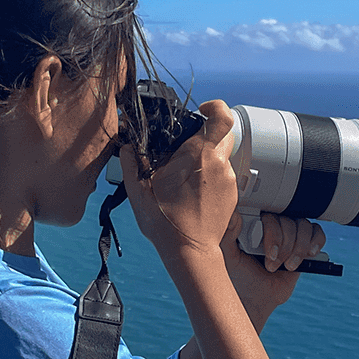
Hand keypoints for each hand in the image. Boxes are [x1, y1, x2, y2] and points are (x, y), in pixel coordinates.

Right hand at [122, 100, 238, 267]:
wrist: (189, 251)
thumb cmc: (166, 223)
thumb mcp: (140, 191)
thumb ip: (132, 163)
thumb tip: (127, 145)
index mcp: (199, 155)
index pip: (222, 117)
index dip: (215, 107)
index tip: (202, 110)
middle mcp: (218, 164)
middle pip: (222, 135)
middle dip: (206, 136)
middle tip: (186, 149)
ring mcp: (228, 180)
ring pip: (222, 156)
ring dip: (206, 160)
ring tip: (185, 178)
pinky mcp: (232, 195)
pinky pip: (223, 175)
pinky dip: (210, 178)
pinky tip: (194, 193)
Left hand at [223, 212, 325, 329]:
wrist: (255, 298)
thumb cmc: (239, 276)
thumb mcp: (228, 256)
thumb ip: (227, 235)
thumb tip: (233, 214)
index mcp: (255, 223)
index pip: (270, 214)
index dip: (272, 232)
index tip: (266, 251)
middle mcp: (274, 225)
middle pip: (289, 221)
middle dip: (283, 247)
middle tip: (271, 265)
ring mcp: (290, 234)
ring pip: (304, 227)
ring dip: (298, 249)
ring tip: (287, 266)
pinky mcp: (304, 245)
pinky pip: (317, 233)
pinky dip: (315, 242)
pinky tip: (308, 255)